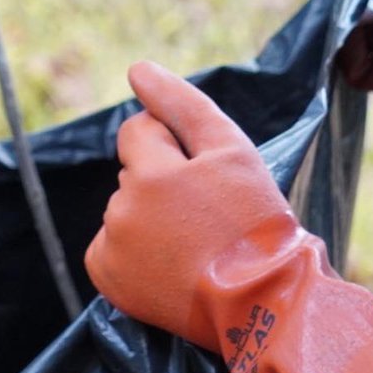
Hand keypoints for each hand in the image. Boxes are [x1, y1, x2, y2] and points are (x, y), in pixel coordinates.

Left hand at [85, 60, 296, 352]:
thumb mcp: (230, 149)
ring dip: (151, 214)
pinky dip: (134, 248)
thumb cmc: (254, 218)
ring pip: (126, 207)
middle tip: (207, 213)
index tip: (202, 174)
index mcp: (149, 173)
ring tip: (195, 241)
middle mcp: (121, 210)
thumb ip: (180, 103)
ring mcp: (112, 249)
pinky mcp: (108, 280)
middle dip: (162, 181)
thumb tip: (137, 69)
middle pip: (133, 171)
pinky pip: (112, 243)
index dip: (173, 145)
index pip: (138, 129)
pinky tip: (171, 261)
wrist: (264, 303)